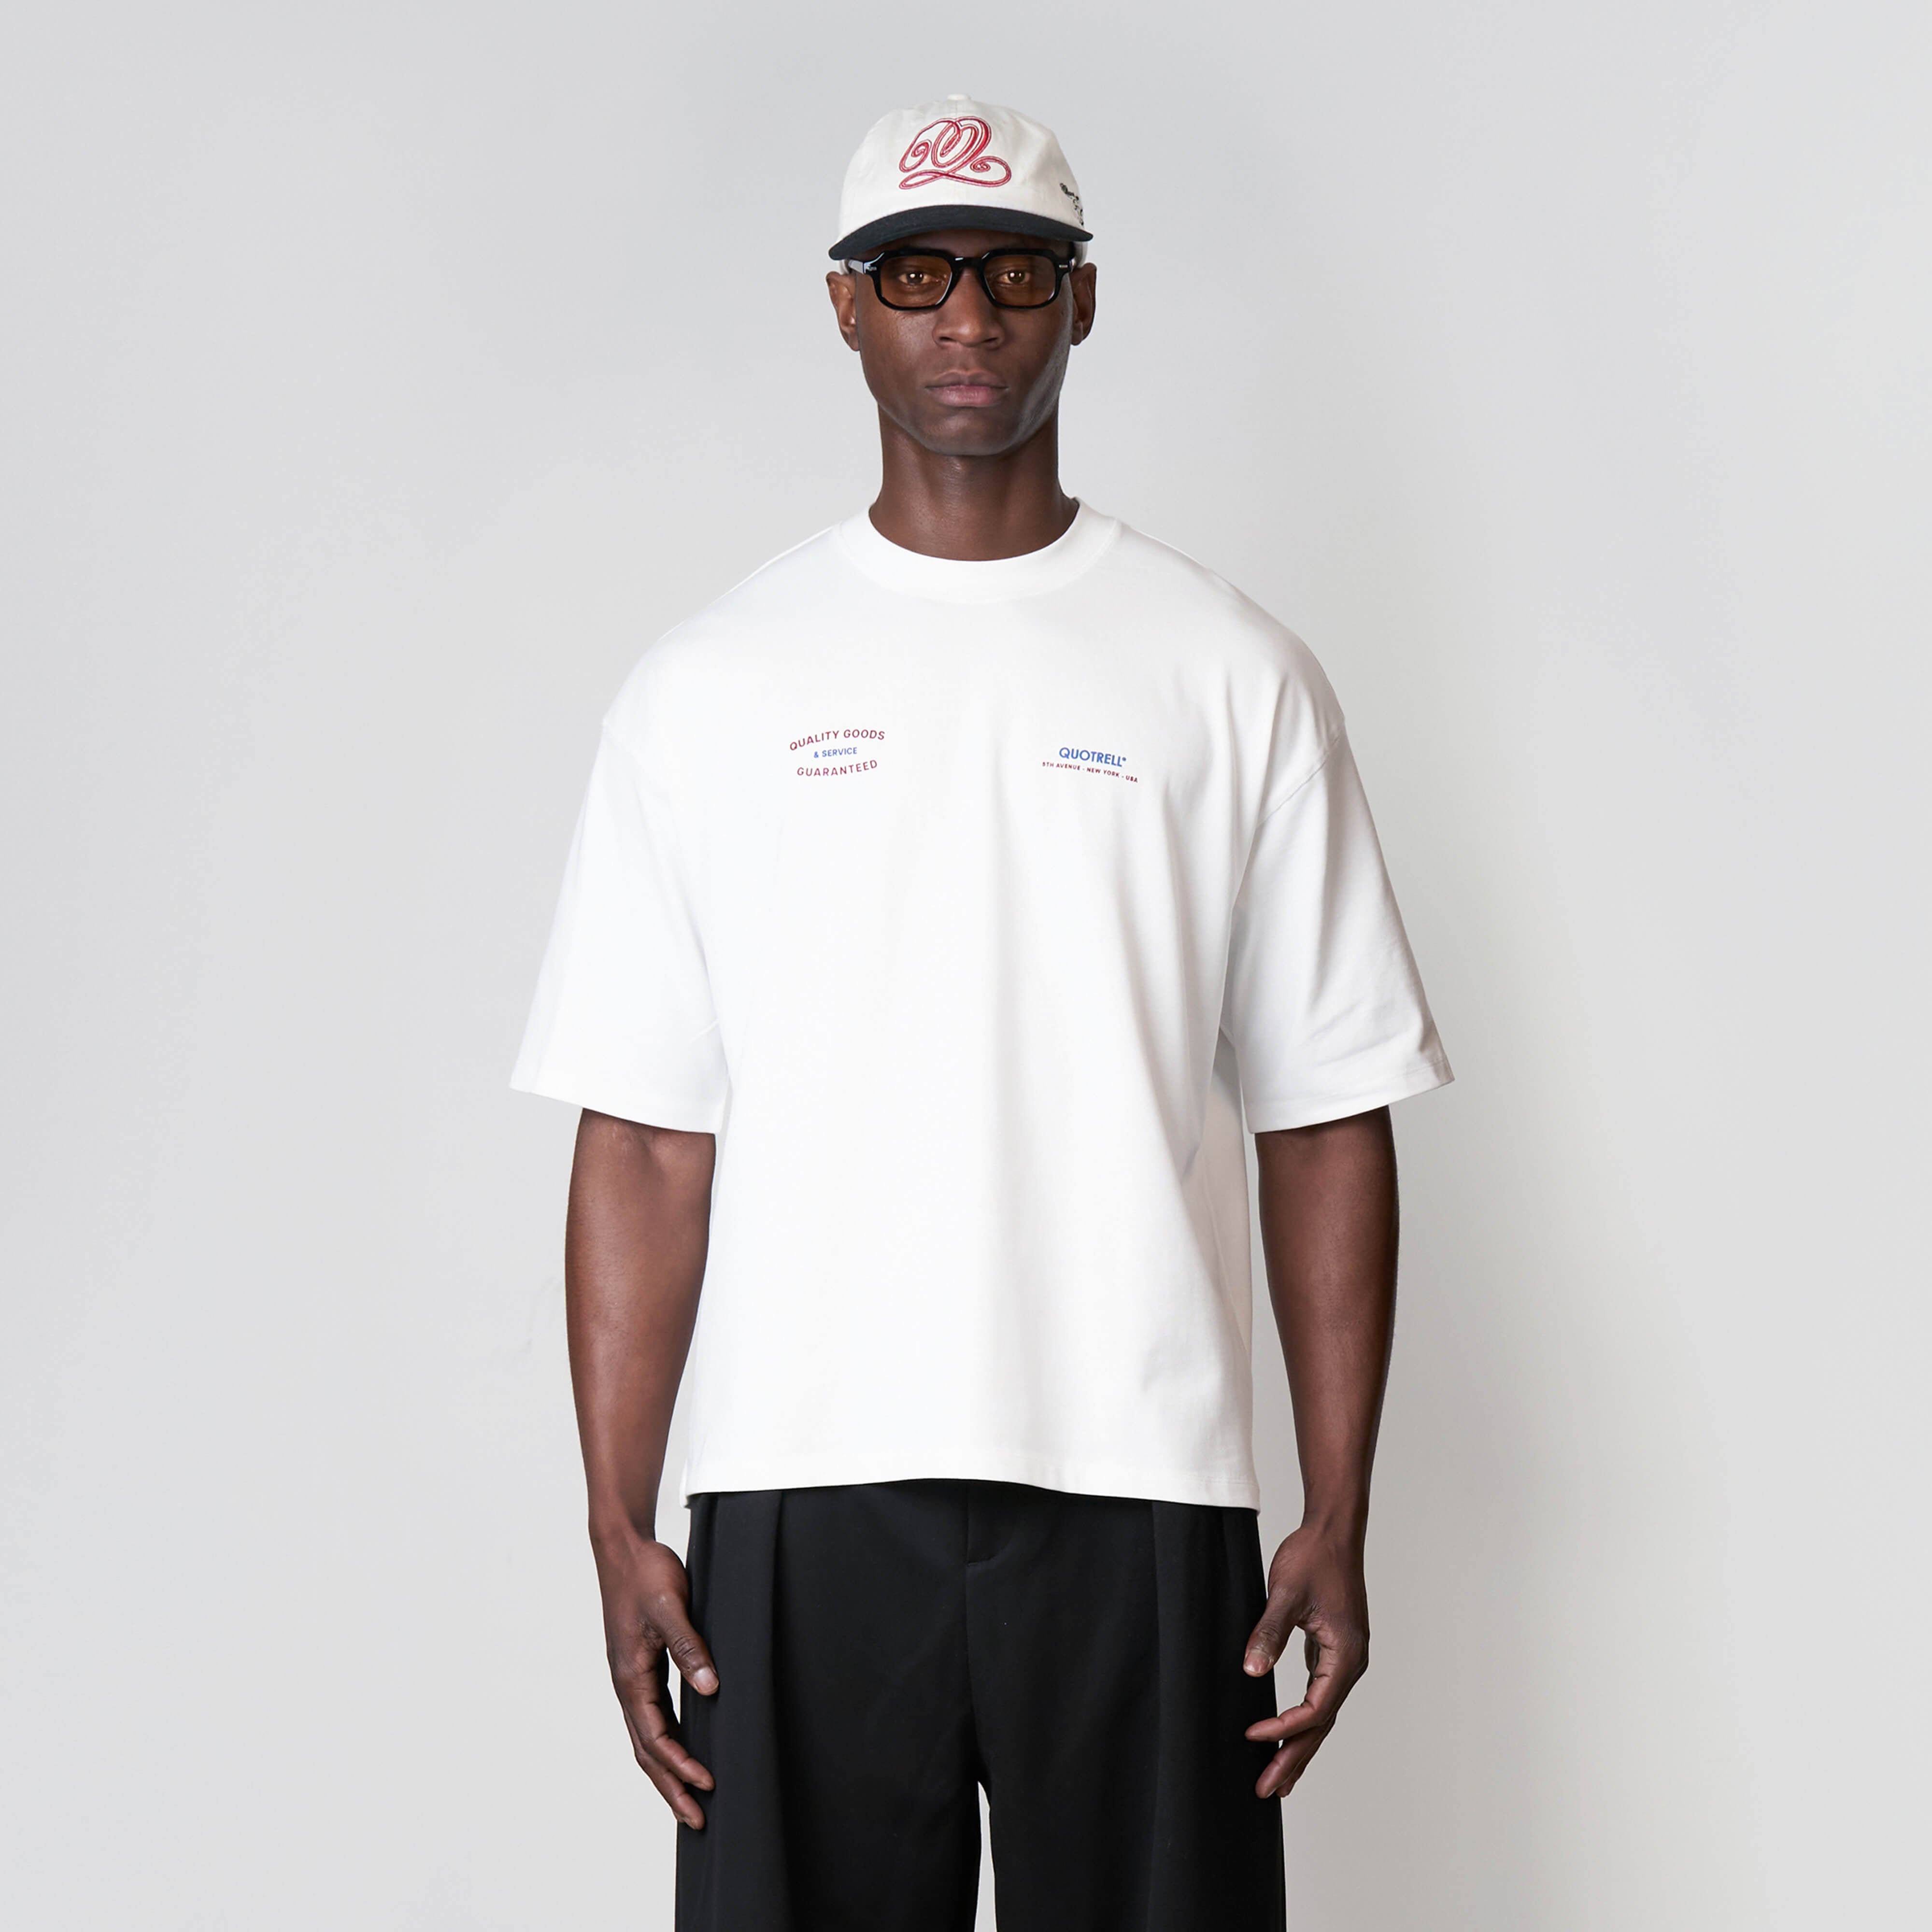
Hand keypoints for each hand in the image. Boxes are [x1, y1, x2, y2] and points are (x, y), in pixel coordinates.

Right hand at [593, 1531, 719, 1827]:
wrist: (624, 1548)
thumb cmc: (645, 1574)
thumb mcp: (670, 1607)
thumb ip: (688, 1647)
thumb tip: (710, 1688)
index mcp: (630, 1677)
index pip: (656, 1738)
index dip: (682, 1765)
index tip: (709, 1784)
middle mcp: (627, 1684)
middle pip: (647, 1751)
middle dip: (670, 1787)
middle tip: (697, 1820)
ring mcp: (632, 1678)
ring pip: (648, 1737)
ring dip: (668, 1769)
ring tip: (691, 1797)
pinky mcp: (641, 1667)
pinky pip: (654, 1716)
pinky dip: (668, 1741)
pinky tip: (686, 1747)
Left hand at [1241, 1522, 1370, 1799]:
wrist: (1333, 1530)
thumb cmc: (1313, 1557)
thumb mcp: (1287, 1593)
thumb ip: (1269, 1632)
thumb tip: (1251, 1671)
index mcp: (1346, 1655)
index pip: (1316, 1708)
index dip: (1284, 1727)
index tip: (1252, 1736)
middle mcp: (1351, 1664)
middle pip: (1322, 1724)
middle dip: (1294, 1758)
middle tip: (1266, 1791)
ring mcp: (1344, 1659)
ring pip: (1321, 1714)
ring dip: (1299, 1745)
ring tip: (1276, 1779)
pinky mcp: (1333, 1651)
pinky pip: (1318, 1696)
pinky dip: (1301, 1719)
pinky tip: (1285, 1733)